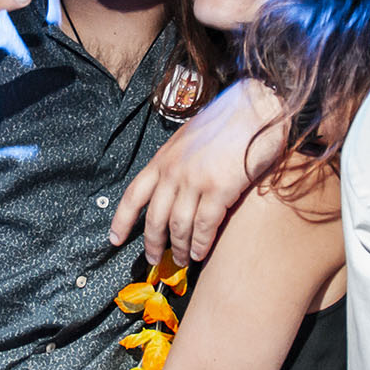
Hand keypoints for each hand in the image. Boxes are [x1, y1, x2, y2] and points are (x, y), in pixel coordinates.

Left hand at [109, 79, 286, 264]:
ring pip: (178, 226)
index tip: (115, 239)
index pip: (134, 195)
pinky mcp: (219, 188)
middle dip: (152, 244)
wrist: (255, 108)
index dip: (121, 220)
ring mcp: (195, 180)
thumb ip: (177, 161)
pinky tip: (200, 253)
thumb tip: (173, 186)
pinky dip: (200, 244)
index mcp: (163, 159)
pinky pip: (204, 225)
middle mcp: (174, 171)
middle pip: (154, 218)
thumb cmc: (227, 121)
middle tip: (154, 260)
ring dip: (178, 248)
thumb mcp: (189, 138)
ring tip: (182, 260)